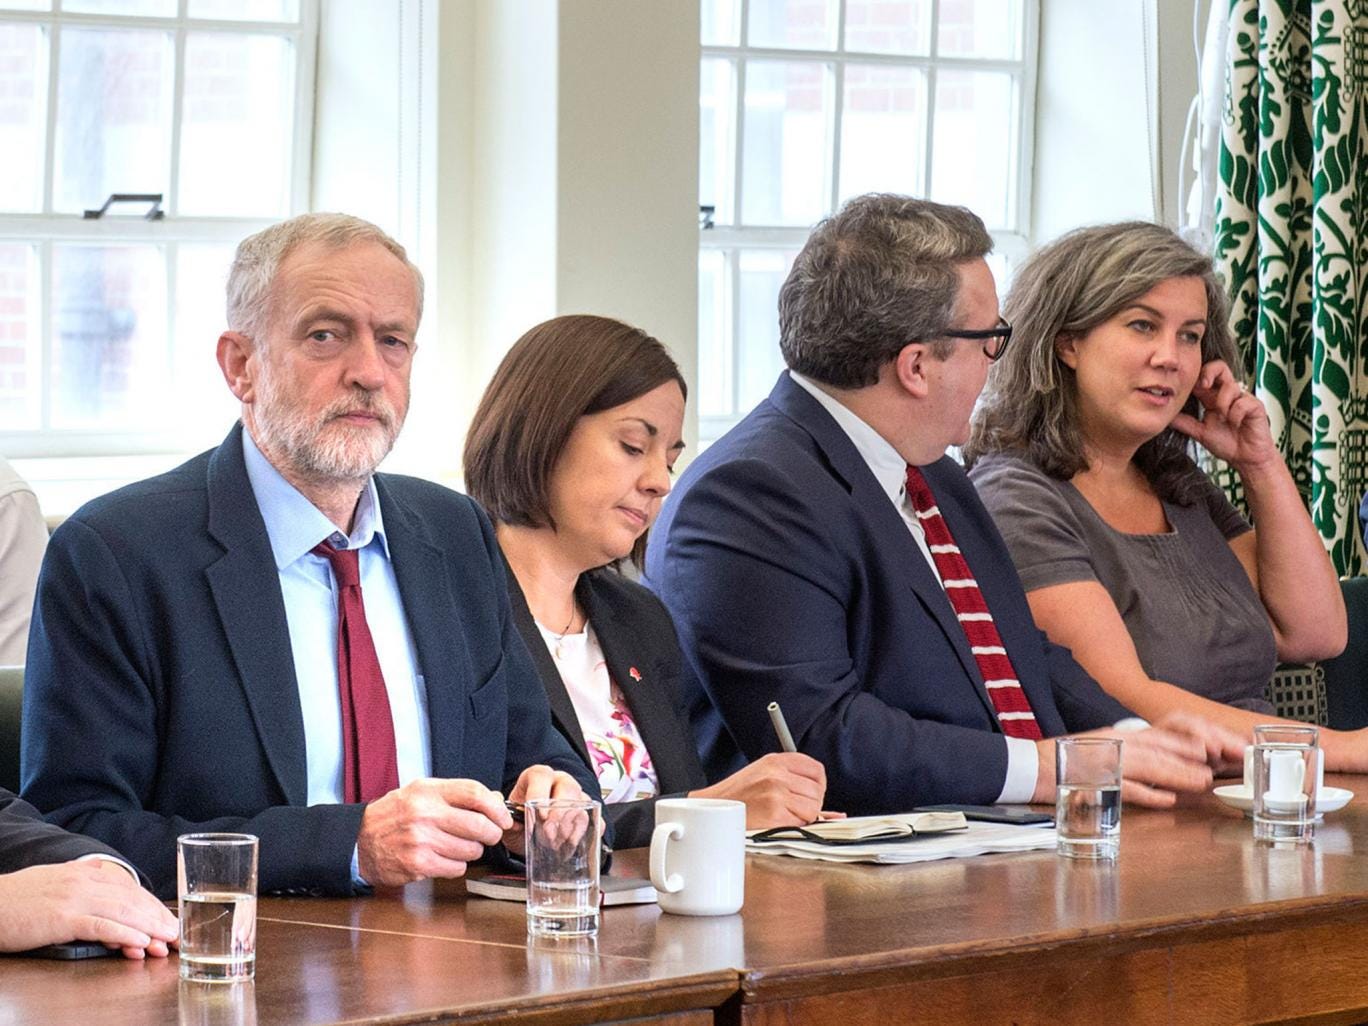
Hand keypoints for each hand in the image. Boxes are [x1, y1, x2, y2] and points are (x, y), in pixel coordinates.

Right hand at [0, 859, 176, 958]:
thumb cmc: (20, 898)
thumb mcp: (59, 882)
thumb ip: (87, 888)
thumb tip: (112, 902)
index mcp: (87, 871)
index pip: (131, 889)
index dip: (154, 906)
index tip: (171, 922)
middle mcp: (86, 880)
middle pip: (133, 900)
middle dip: (159, 919)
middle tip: (179, 935)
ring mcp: (75, 897)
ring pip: (124, 912)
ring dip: (150, 928)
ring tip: (167, 942)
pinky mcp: (63, 917)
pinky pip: (101, 926)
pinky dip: (124, 934)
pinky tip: (140, 943)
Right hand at [356, 778, 510, 885]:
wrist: (359, 840)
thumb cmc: (395, 815)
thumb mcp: (422, 793)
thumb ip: (457, 795)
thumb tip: (495, 800)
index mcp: (428, 791)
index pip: (475, 793)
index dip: (496, 807)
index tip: (503, 817)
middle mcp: (425, 813)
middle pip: (480, 825)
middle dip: (491, 833)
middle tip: (488, 835)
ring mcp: (421, 840)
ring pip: (471, 849)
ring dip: (471, 851)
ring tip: (457, 846)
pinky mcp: (418, 864)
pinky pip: (457, 868)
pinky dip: (456, 866)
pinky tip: (443, 858)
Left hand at [503, 766, 589, 856]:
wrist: (529, 836)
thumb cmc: (519, 822)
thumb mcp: (506, 819)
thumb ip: (503, 815)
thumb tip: (504, 814)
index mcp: (537, 777)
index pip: (541, 775)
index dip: (540, 793)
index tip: (538, 814)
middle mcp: (559, 782)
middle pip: (568, 787)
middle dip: (559, 812)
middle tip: (550, 833)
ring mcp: (576, 796)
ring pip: (582, 803)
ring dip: (570, 826)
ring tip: (557, 843)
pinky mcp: (587, 812)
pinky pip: (595, 818)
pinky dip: (584, 832)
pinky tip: (572, 843)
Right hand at [691, 752, 826, 827]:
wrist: (714, 808)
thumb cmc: (740, 794)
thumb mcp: (765, 776)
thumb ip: (797, 784)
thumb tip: (837, 814)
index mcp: (776, 760)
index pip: (816, 770)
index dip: (819, 785)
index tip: (812, 794)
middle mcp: (777, 774)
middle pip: (818, 791)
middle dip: (812, 804)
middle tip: (795, 809)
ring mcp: (776, 793)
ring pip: (813, 809)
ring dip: (804, 817)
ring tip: (783, 815)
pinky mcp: (775, 813)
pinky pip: (801, 823)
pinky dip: (794, 827)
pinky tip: (778, 822)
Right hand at [1032, 714, 1236, 808]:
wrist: (1027, 766)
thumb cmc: (1065, 763)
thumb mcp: (1103, 753)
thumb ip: (1132, 757)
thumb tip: (1165, 771)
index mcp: (1118, 736)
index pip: (1162, 734)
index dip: (1190, 741)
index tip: (1215, 749)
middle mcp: (1114, 743)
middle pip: (1162, 747)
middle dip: (1193, 756)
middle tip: (1218, 766)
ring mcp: (1103, 761)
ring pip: (1148, 764)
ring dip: (1177, 773)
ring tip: (1201, 782)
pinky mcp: (1091, 781)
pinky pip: (1123, 786)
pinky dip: (1146, 793)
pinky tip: (1165, 800)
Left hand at [1169, 360, 1278, 470]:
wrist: (1246, 459)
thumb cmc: (1227, 444)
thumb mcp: (1199, 432)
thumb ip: (1184, 422)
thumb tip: (1165, 416)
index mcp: (1213, 398)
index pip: (1203, 376)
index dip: (1194, 376)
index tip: (1185, 388)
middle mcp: (1227, 394)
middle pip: (1220, 367)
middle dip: (1209, 372)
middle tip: (1203, 386)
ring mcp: (1243, 398)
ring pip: (1230, 386)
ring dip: (1222, 403)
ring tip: (1223, 419)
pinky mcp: (1256, 406)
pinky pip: (1243, 402)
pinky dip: (1235, 414)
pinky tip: (1235, 424)